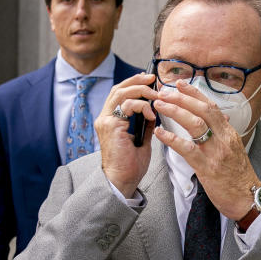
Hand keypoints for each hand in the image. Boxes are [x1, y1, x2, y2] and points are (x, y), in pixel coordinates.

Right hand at [96, 73, 158, 197]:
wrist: (123, 180)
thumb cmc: (131, 165)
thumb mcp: (142, 140)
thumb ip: (145, 125)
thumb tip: (154, 112)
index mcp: (111, 121)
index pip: (120, 94)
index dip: (134, 84)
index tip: (150, 81)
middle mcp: (105, 118)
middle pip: (118, 89)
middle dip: (137, 81)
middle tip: (153, 79)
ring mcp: (106, 121)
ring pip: (121, 93)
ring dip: (141, 91)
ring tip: (155, 95)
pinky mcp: (111, 126)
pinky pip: (126, 106)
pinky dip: (141, 105)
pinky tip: (151, 113)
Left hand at [153, 80, 258, 219]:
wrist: (248, 198)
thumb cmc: (239, 177)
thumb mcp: (235, 150)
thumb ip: (224, 134)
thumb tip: (219, 119)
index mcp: (229, 133)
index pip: (211, 106)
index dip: (195, 93)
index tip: (181, 84)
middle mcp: (224, 138)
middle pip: (202, 110)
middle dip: (182, 97)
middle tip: (164, 91)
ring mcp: (215, 152)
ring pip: (195, 124)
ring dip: (175, 111)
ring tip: (159, 105)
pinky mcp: (207, 167)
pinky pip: (187, 149)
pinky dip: (172, 139)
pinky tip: (160, 133)